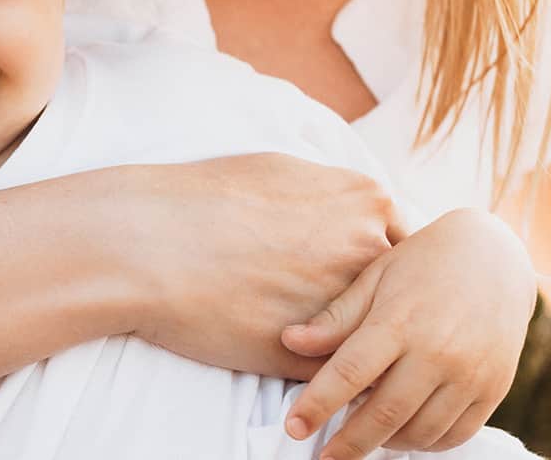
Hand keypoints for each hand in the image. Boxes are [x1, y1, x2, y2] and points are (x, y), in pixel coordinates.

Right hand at [103, 156, 405, 379]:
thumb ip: (332, 195)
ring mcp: (345, 305)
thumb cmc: (202, 200)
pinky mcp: (315, 356)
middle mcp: (366, 250)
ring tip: (354, 358)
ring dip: (369, 349)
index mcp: (365, 201)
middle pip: (403, 293)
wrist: (146, 241)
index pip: (404, 246)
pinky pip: (342, 375)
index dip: (384, 270)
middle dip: (388, 311)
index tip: (365, 281)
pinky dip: (336, 379)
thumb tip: (351, 206)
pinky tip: (319, 375)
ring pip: (379, 338)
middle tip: (376, 325)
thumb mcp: (281, 171)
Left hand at [280, 207, 536, 459]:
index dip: (318, 405)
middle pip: (384, 414)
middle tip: (323, 456)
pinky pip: (456, 435)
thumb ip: (335, 318)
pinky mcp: (493, 389)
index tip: (295, 427)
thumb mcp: (374, 278)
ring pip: (420, 432)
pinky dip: (426, 443)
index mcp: (400, 321)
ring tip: (362, 436)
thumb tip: (289, 343)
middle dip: (348, 443)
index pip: (350, 373)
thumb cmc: (423, 263)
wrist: (496, 256)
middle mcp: (438, 352)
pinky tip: (402, 433)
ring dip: (386, 443)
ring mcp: (470, 374)